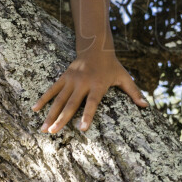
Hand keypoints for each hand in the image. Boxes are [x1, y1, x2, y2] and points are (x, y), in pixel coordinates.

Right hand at [32, 52, 147, 132]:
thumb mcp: (125, 77)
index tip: (82, 129)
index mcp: (98, 85)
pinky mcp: (63, 77)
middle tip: (53, 133)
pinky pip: (51, 89)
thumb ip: (134, 92)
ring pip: (59, 99)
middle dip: (62, 119)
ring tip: (43, 129)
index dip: (87, 116)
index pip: (92, 103)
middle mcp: (83, 83)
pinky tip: (34, 109)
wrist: (96, 47)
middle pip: (71, 104)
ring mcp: (71, 80)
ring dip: (50, 114)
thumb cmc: (112, 66)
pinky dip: (43, 99)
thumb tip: (146, 106)